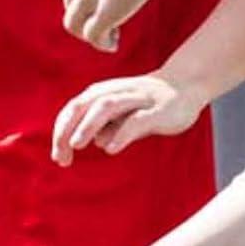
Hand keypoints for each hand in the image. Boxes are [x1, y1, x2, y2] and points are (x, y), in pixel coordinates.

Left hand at [51, 73, 205, 167]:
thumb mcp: (121, 118)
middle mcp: (115, 92)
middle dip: (67, 130)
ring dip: (88, 126)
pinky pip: (137, 119)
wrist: (186, 86)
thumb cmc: (146, 105)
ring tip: (76, 145)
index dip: (61, 133)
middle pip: (83, 106)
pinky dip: (121, 133)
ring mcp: (136, 99)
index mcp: (101, 94)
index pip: (73, 110)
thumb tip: (97, 143)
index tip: (58, 159)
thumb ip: (107, 127)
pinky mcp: (157, 109)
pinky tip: (111, 149)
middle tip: (60, 156)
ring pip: (106, 107)